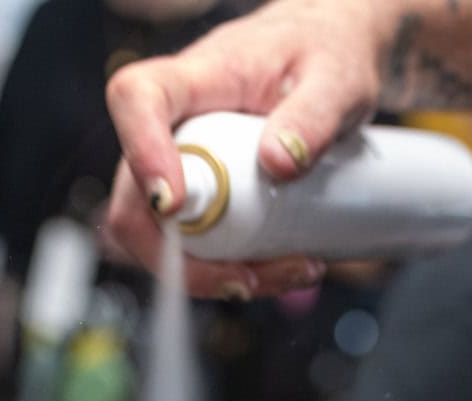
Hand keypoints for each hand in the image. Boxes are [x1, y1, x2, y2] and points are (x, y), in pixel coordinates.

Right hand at [101, 0, 390, 297]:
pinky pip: (194, 245)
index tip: (174, 203)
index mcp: (197, 76)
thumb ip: (314, 115)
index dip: (141, 152)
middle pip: (133, 198)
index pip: (138, 98)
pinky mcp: (203, 193)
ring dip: (213, 273)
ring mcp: (183, 164)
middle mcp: (175, 124)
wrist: (329, 53)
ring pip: (163, 236)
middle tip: (248, 278)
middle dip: (181, 256)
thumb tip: (278, 164)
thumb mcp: (338, 78)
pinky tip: (282, 268)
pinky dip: (230, 269)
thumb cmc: (325, 51)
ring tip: (290, 271)